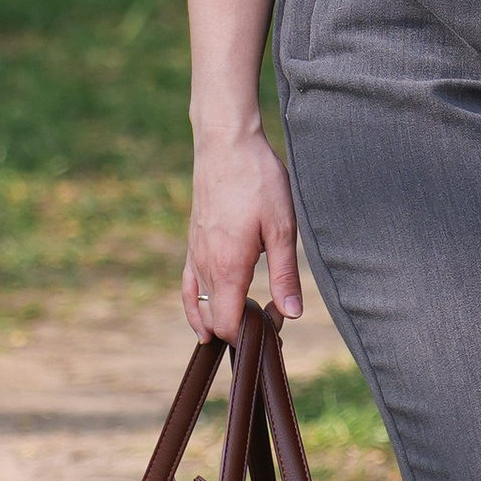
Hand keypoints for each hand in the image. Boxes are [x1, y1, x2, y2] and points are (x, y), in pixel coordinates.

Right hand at [184, 129, 302, 340]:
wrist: (226, 146)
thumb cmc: (258, 182)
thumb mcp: (282, 228)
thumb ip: (285, 275)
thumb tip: (291, 314)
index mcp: (228, 267)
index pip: (229, 324)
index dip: (252, 334)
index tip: (277, 321)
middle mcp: (206, 266)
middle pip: (216, 320)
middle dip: (243, 329)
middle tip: (272, 319)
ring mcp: (195, 256)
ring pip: (201, 307)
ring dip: (222, 321)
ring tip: (247, 324)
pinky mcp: (193, 245)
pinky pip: (188, 287)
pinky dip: (195, 308)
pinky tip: (203, 320)